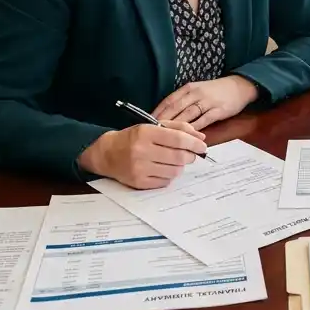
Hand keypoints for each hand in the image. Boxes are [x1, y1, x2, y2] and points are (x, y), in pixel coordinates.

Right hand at [78, 120, 207, 188]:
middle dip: (190, 156)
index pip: (178, 139)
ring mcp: (140, 169)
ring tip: (173, 160)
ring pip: (175, 171)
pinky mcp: (139, 183)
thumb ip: (178, 128)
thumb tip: (200, 137)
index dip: (194, 143)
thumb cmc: (133, 137)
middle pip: (179, 157)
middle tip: (189, 154)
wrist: (107, 154)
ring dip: (180, 166)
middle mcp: (141, 151)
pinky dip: (169, 175)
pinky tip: (162, 168)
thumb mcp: (153, 126)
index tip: (202, 146)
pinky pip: (165, 181)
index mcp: (145, 133)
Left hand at [153, 75, 259, 128]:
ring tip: (166, 137)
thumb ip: (183, 101)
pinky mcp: (218, 110)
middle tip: (151, 133)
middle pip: (176, 108)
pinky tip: (187, 137)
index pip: (169, 100)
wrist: (239, 87)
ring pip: (188, 115)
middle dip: (163, 121)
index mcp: (188, 88)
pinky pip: (203, 121)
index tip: (146, 123)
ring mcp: (207, 102)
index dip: (157, 112)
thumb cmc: (215, 91)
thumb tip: (165, 115)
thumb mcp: (197, 90)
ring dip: (176, 126)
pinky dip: (194, 129)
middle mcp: (196, 93)